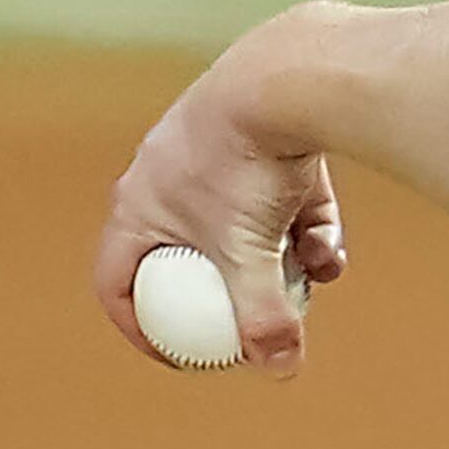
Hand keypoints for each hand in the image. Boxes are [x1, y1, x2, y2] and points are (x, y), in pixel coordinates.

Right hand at [93, 33, 348, 376]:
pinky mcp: (264, 131)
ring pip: (241, 224)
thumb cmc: (250, 167)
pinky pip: (277, 194)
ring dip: (276, 259)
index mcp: (137, 203)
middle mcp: (165, 172)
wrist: (290, 77)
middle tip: (249, 324)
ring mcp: (214, 148)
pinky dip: (304, 224)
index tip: (181, 357)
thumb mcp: (252, 254)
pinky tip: (331, 249)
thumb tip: (280, 371)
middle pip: (186, 253)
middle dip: (222, 291)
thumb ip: (264, 316)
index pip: (117, 280)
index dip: (142, 328)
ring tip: (309, 280)